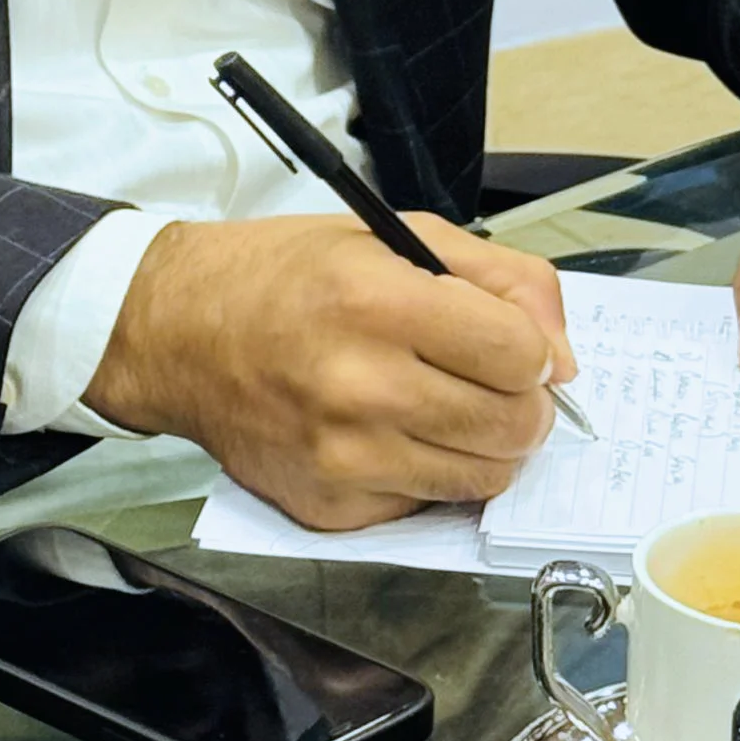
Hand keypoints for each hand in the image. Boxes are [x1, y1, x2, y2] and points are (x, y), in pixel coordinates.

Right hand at [85, 213, 574, 529]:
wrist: (178, 332)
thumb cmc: (282, 277)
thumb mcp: (391, 234)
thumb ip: (498, 277)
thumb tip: (561, 354)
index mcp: (375, 301)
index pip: (518, 355)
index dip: (532, 350)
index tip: (512, 345)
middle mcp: (358, 384)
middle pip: (511, 425)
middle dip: (521, 404)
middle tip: (491, 382)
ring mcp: (342, 456)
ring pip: (481, 478)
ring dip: (484, 445)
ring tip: (446, 405)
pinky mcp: (328, 506)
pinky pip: (424, 505)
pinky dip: (426, 474)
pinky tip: (391, 434)